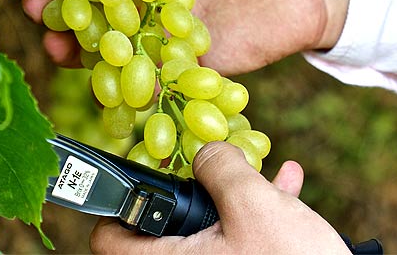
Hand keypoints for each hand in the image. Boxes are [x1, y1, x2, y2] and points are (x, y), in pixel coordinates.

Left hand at [89, 142, 348, 254]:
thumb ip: (221, 166)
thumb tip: (206, 150)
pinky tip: (289, 187)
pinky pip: (235, 246)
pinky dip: (254, 220)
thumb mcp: (254, 202)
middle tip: (217, 167)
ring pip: (206, 236)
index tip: (145, 173)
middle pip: (163, 230)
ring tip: (264, 173)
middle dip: (196, 189)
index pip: (108, 237)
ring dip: (232, 200)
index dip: (119, 200)